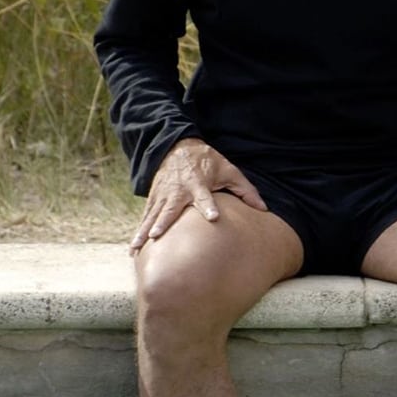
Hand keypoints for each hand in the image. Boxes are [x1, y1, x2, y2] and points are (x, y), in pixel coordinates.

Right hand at [133, 138, 266, 252]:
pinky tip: (133, 248)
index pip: (205, 197)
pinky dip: (138, 231)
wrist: (178, 148)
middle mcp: (178, 191)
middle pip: (170, 209)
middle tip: (155, 236)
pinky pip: (145, 217)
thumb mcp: (230, 171)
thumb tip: (264, 209)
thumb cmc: (208, 162)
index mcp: (199, 184)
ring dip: (143, 232)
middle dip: (162, 223)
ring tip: (135, 249)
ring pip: (152, 216)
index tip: (213, 217)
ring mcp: (163, 196)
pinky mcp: (154, 199)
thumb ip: (246, 190)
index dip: (209, 207)